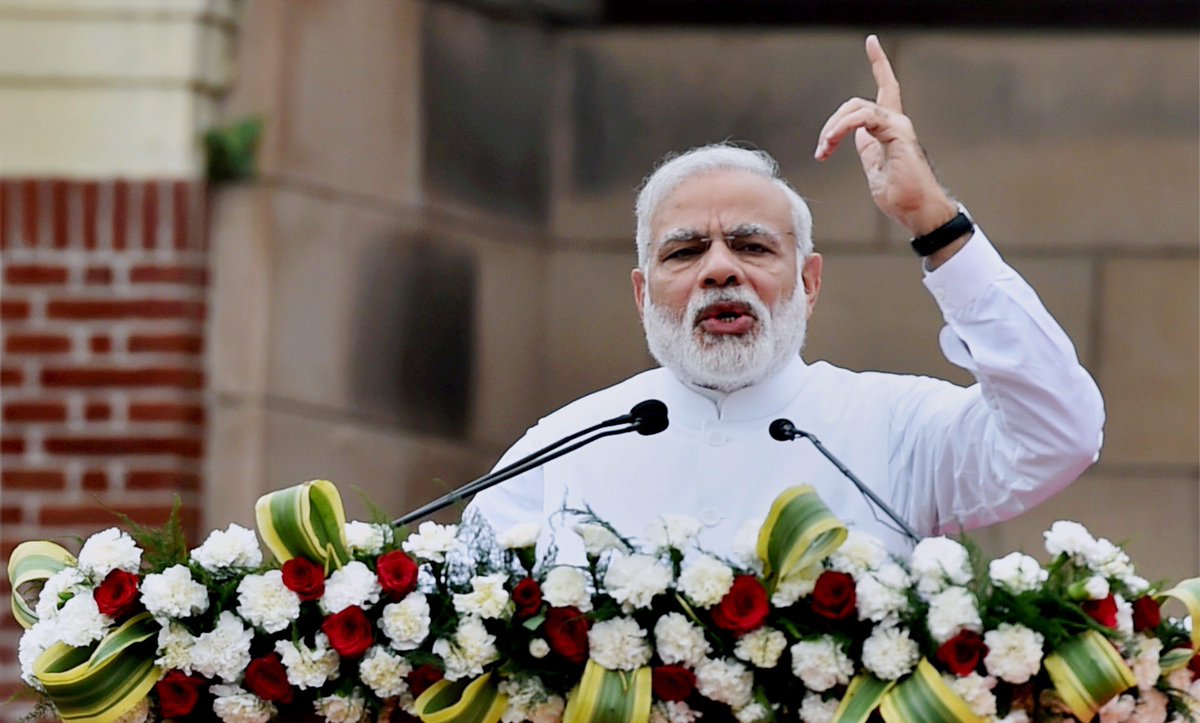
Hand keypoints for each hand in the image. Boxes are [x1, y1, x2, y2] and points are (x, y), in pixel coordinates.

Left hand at [814, 35, 956, 236]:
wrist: (918, 211)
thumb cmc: (901, 197)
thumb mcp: (875, 169)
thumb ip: (867, 150)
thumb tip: (858, 138)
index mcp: (889, 129)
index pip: (886, 88)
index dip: (880, 64)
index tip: (872, 42)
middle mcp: (896, 122)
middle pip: (855, 103)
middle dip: (832, 124)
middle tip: (822, 150)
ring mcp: (898, 125)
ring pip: (856, 108)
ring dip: (833, 128)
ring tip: (825, 150)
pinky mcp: (897, 132)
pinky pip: (863, 118)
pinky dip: (842, 128)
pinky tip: (832, 143)